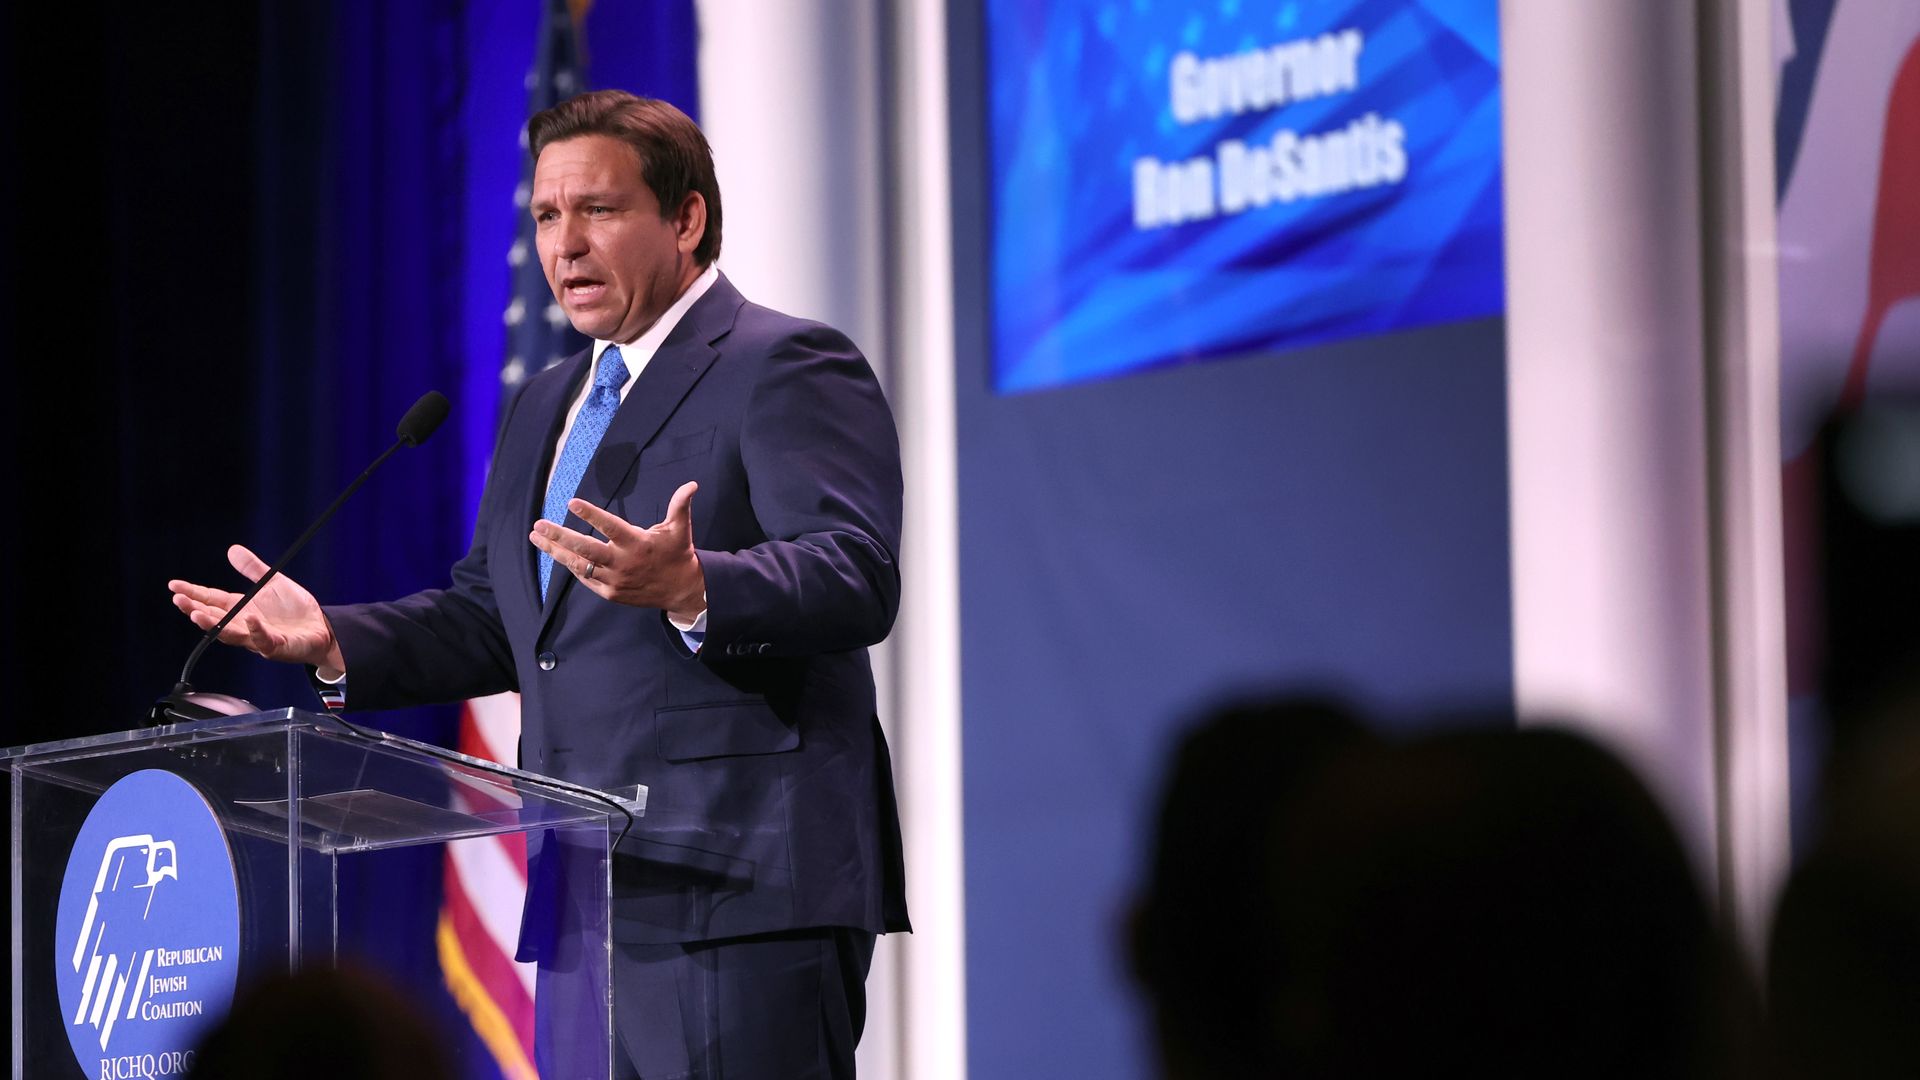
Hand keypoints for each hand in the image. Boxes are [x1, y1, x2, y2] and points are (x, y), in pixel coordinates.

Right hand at [168, 545, 344, 671]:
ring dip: (214, 625)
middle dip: (195, 610)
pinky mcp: (277, 646)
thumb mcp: (273, 583)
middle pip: (214, 619)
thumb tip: (233, 549)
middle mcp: (244, 624)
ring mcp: (259, 637)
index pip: (211, 600)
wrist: (323, 628)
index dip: (193, 593)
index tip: (174, 586)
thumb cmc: (296, 610)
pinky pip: (264, 640)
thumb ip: (253, 569)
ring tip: (198, 614)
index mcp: (242, 608)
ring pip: (231, 634)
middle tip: (179, 601)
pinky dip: (256, 630)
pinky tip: (251, 619)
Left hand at [530, 481, 705, 619]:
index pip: (610, 526)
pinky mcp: (610, 592)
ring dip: (556, 550)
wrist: (681, 591)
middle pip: (585, 549)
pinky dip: (571, 565)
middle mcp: (623, 563)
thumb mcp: (680, 529)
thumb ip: (680, 506)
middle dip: (559, 536)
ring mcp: (614, 580)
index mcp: (637, 543)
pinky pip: (585, 578)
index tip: (572, 503)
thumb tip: (691, 485)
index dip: (591, 515)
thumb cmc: (677, 554)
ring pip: (579, 564)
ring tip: (537, 538)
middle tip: (539, 524)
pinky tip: (557, 553)